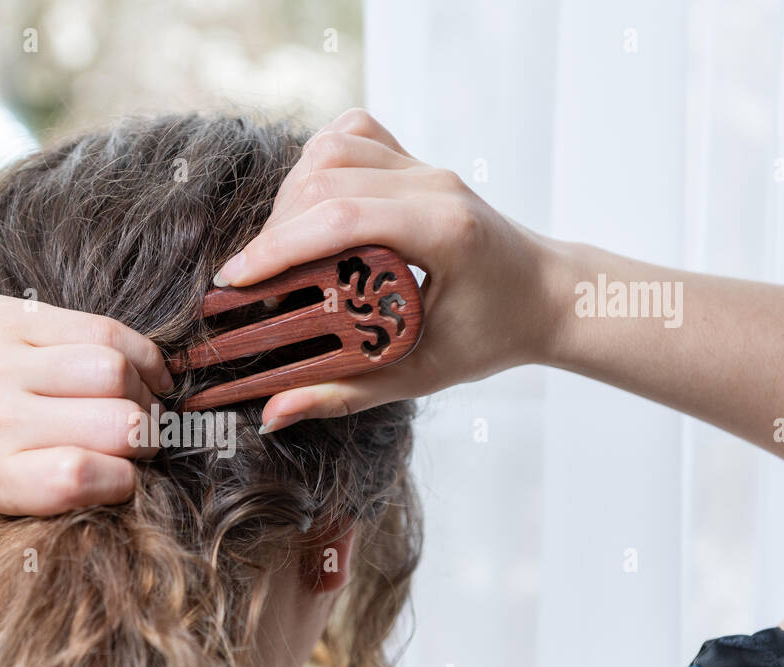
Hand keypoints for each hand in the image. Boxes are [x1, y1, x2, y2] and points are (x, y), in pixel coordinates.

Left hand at [0, 292, 171, 514]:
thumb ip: (48, 495)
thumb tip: (127, 485)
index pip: (84, 479)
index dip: (125, 479)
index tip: (126, 475)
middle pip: (115, 426)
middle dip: (147, 436)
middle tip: (142, 437)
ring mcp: (5, 364)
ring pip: (114, 372)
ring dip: (144, 389)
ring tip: (141, 399)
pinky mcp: (15, 317)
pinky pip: (103, 330)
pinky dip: (140, 352)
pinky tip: (142, 369)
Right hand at [215, 108, 571, 431]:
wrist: (547, 295)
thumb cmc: (491, 337)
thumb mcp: (420, 377)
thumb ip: (343, 395)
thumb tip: (273, 414)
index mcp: (444, 231)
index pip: (342, 219)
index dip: (278, 247)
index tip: (236, 281)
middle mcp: (434, 185)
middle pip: (326, 178)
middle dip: (276, 230)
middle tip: (254, 284)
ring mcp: (426, 165)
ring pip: (331, 147)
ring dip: (290, 196)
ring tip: (279, 250)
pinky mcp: (416, 160)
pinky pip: (350, 136)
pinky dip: (317, 164)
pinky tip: (307, 207)